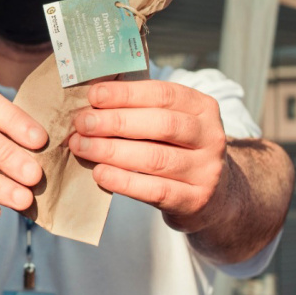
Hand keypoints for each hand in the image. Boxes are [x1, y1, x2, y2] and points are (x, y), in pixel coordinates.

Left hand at [68, 80, 228, 231]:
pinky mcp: (196, 200)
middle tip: (82, 123)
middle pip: (160, 125)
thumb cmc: (176, 149)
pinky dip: (123, 181)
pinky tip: (100, 173)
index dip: (126, 94)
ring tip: (82, 146)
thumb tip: (90, 101)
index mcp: (202, 107)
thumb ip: (139, 110)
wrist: (213, 197)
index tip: (93, 95)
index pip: (163, 94)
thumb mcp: (169, 122)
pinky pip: (156, 190)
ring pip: (156, 158)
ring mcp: (206, 170)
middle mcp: (210, 136)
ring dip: (112, 151)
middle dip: (115, 122)